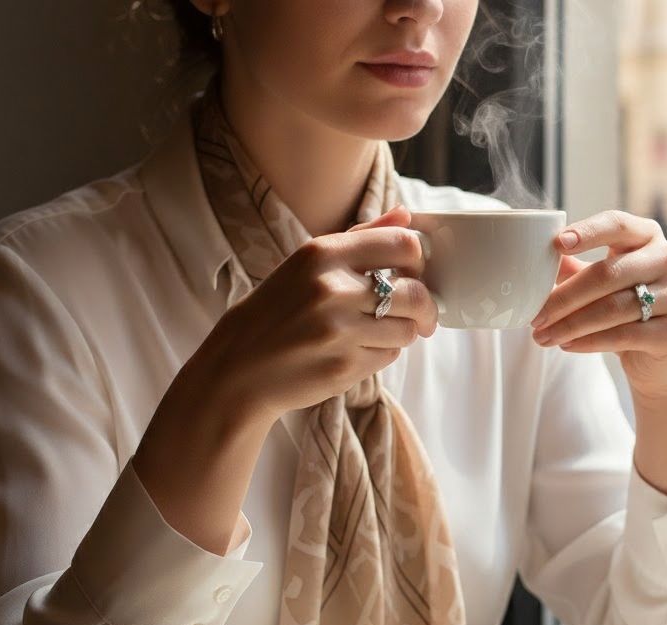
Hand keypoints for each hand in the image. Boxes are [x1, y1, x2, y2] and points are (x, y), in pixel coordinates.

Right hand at [192, 204, 439, 426]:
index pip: (403, 244)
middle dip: (426, 307)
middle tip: (422, 315)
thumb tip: (405, 215)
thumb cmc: (275, 312)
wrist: (240, 368)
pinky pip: (388, 356)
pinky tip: (359, 350)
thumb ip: (361, 238)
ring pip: (407, 330)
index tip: (415, 273)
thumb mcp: (307, 264)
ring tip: (379, 332)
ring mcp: (340, 331)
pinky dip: (382, 353)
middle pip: (415, 293)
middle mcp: (333, 289)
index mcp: (323, 254)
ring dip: (403, 332)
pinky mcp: (345, 367)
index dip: (418, 260)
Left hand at [530, 210, 666, 402]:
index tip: (556, 244)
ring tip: (542, 336)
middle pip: (609, 273)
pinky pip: (624, 335)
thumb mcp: (601, 284)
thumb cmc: (625, 312)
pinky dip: (590, 342)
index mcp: (648, 236)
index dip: (587, 232)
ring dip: (571, 324)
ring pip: (614, 308)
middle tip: (535, 316)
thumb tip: (533, 259)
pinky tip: (567, 346)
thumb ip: (573, 268)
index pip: (617, 225)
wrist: (661, 360)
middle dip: (565, 297)